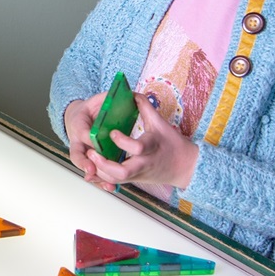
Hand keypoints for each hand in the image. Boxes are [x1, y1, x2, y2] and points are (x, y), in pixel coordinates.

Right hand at [63, 93, 106, 181]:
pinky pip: (95, 172)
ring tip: (103, 182)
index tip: (94, 143)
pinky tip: (110, 187)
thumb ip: (109, 99)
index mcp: (78, 123)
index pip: (82, 132)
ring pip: (85, 166)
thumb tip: (127, 97)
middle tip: (91, 169)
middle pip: (78, 154)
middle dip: (85, 163)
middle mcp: (78, 140)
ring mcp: (83, 152)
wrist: (81, 117)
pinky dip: (101, 181)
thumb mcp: (98, 100)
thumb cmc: (92, 109)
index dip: (88, 138)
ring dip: (93, 175)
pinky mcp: (91, 160)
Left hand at [84, 93, 198, 189]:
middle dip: (104, 164)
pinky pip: (116, 181)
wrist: (185, 167)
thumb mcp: (160, 123)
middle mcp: (143, 164)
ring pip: (116, 179)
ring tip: (89, 157)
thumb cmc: (173, 145)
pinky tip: (93, 168)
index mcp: (151, 147)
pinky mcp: (134, 179)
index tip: (112, 133)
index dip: (123, 141)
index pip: (137, 148)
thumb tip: (133, 94)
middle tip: (92, 152)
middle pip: (122, 172)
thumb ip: (145, 108)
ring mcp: (138, 174)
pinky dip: (103, 176)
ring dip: (101, 171)